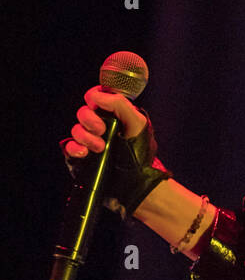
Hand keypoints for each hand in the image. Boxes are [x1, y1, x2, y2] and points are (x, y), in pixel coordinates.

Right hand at [60, 85, 170, 219]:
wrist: (135, 183)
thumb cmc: (140, 153)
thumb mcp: (137, 124)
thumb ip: (120, 105)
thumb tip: (96, 96)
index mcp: (113, 114)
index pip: (95, 97)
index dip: (93, 97)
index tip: (98, 105)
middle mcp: (100, 126)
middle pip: (83, 112)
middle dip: (90, 120)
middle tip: (103, 131)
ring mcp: (89, 141)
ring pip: (76, 129)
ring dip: (86, 137)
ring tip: (101, 148)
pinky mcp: (81, 157)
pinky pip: (69, 146)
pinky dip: (74, 148)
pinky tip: (85, 153)